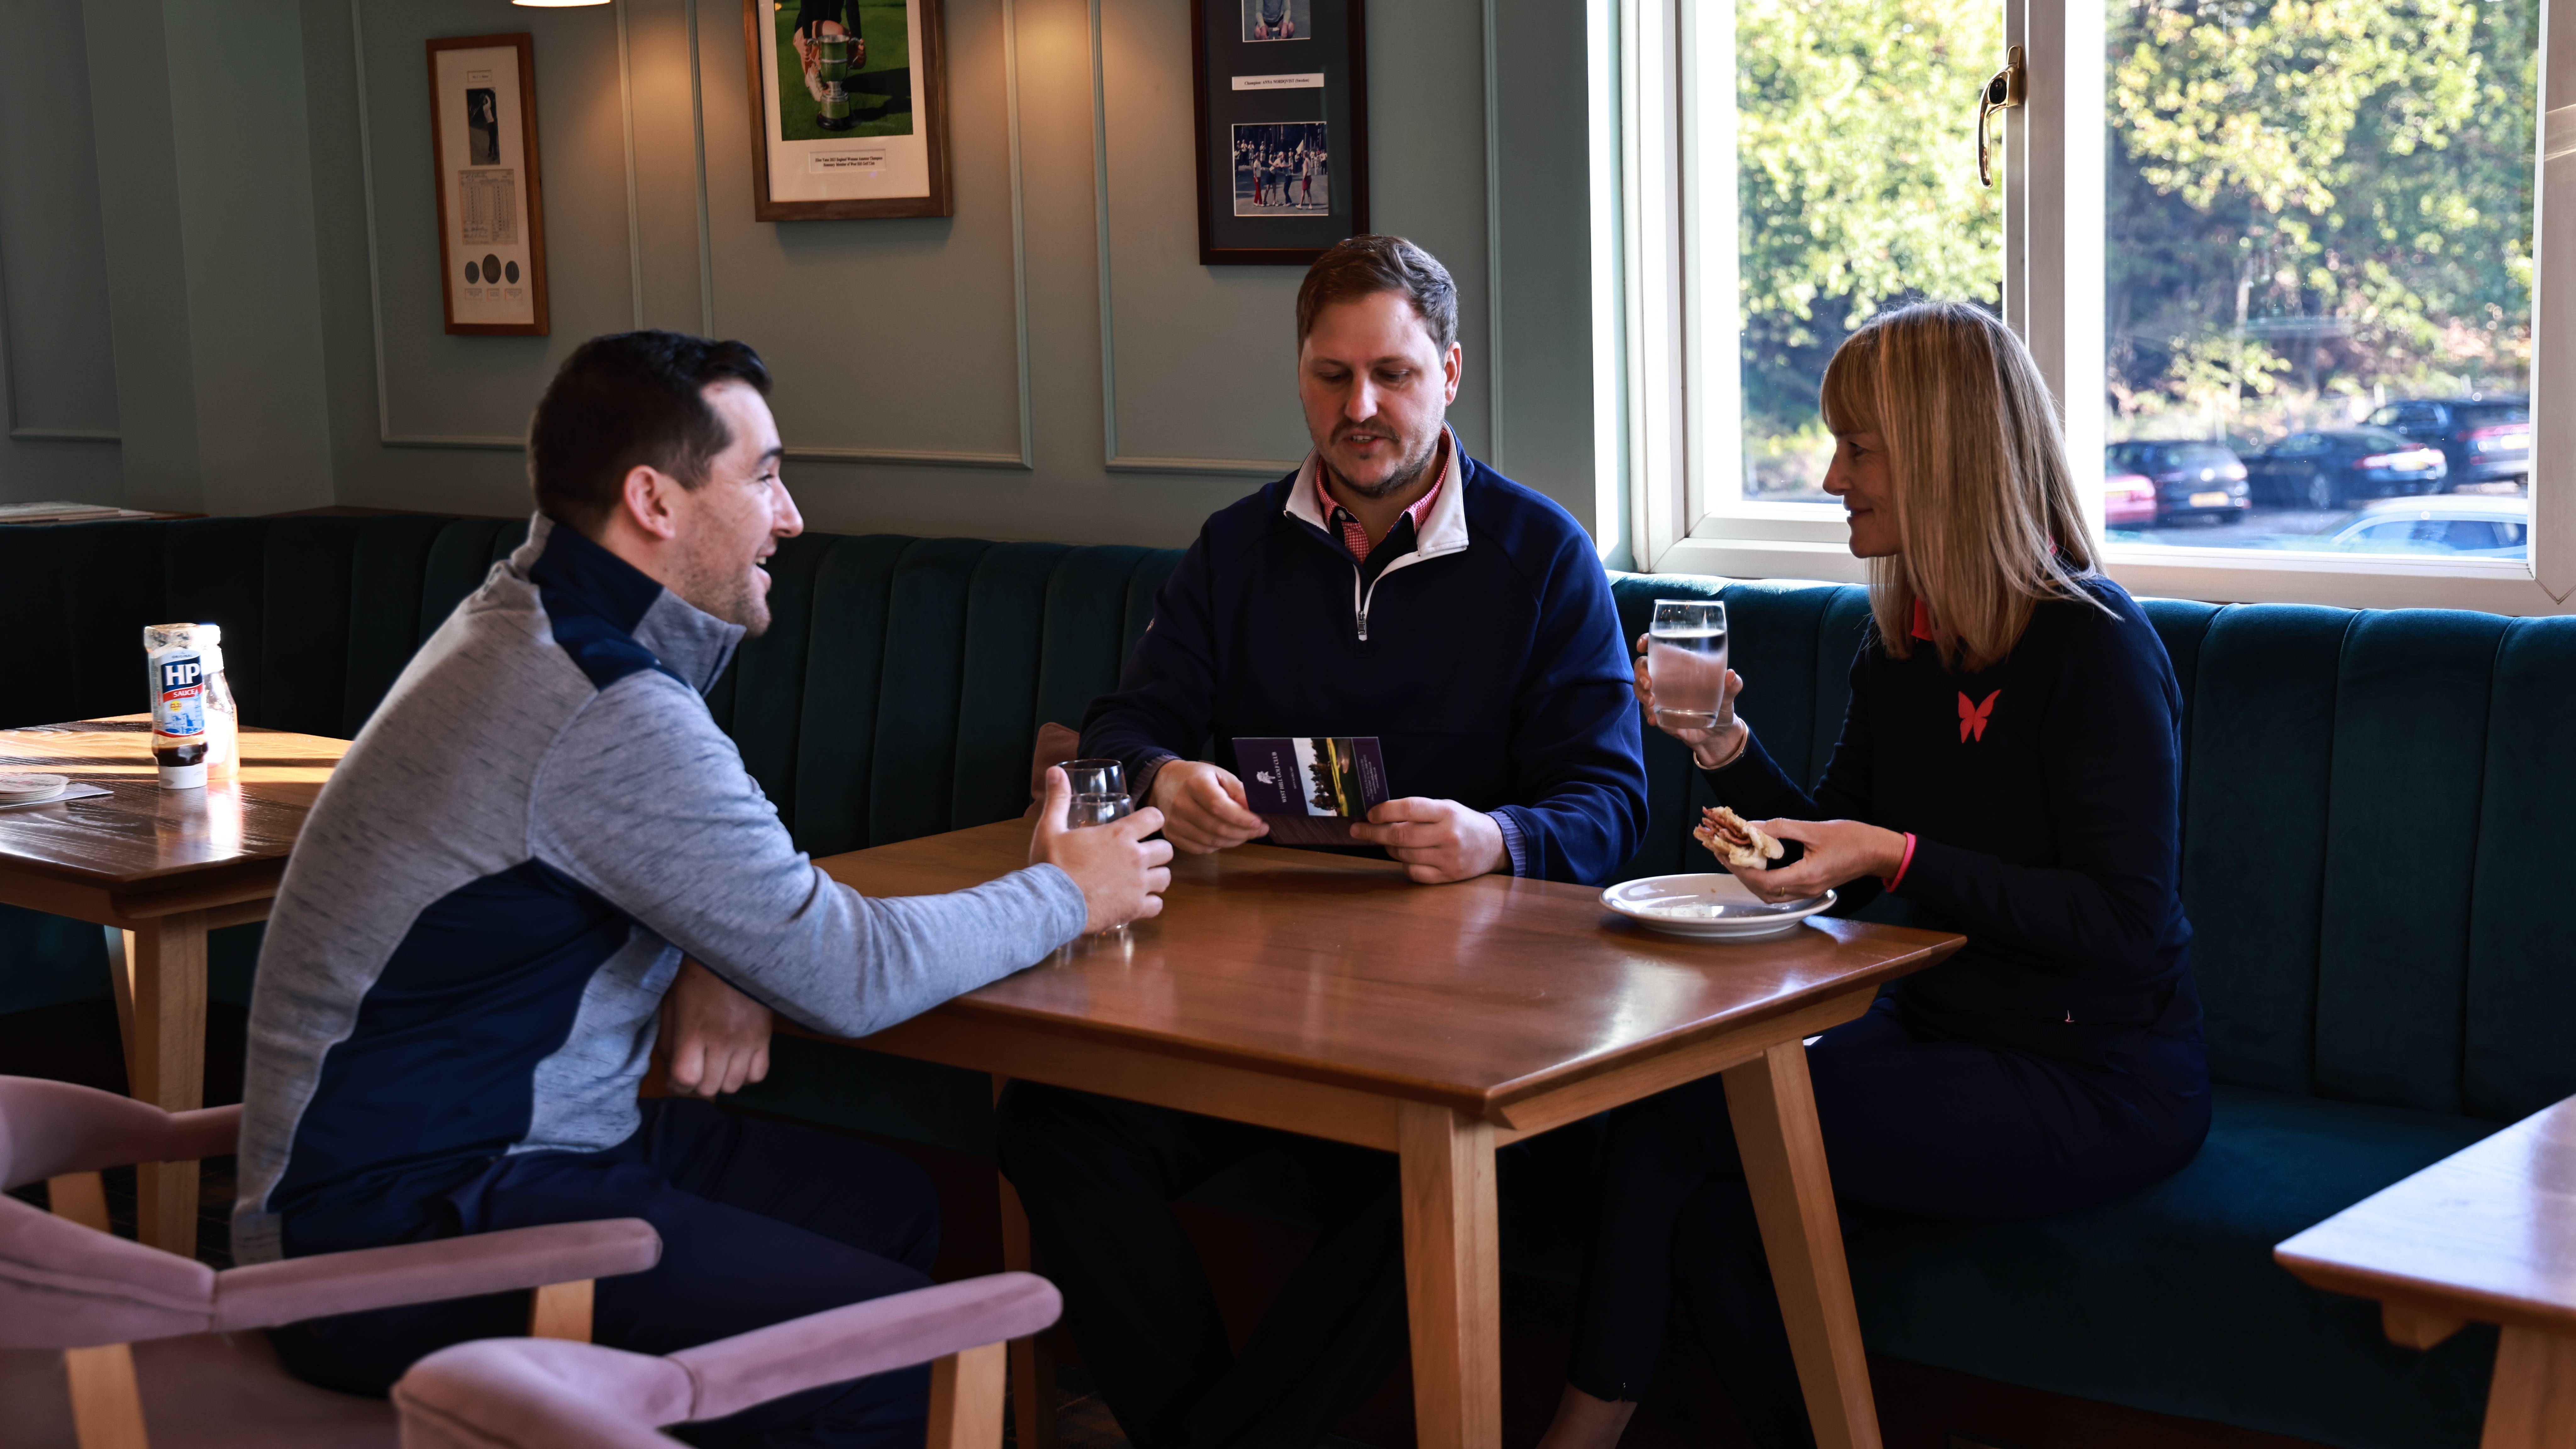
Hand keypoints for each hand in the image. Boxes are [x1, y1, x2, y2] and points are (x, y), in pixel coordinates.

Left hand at [663, 958, 771, 1098]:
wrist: (735, 956)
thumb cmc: (696, 979)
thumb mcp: (671, 1006)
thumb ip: (668, 1041)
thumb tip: (672, 1073)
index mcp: (694, 1032)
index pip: (685, 1079)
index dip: (677, 1085)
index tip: (677, 1077)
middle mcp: (721, 1041)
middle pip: (709, 1088)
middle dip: (697, 1085)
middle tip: (696, 1071)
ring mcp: (746, 1042)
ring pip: (733, 1086)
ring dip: (721, 1081)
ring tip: (717, 1066)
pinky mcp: (764, 1039)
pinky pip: (757, 1075)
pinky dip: (745, 1075)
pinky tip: (737, 1063)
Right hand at [1031, 766, 1174, 933]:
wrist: (1050, 904)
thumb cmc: (1051, 865)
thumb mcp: (1051, 827)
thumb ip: (1058, 798)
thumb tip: (1055, 771)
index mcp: (1119, 835)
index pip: (1155, 817)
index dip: (1152, 820)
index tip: (1143, 825)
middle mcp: (1135, 858)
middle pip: (1167, 850)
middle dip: (1157, 851)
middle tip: (1142, 855)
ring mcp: (1138, 885)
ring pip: (1166, 878)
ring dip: (1156, 877)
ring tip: (1141, 880)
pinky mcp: (1134, 909)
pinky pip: (1157, 906)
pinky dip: (1149, 905)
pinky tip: (1136, 903)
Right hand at [1147, 759, 1270, 854]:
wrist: (1163, 782)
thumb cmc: (1195, 777)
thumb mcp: (1219, 774)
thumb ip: (1238, 790)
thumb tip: (1255, 809)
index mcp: (1194, 784)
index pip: (1219, 806)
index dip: (1241, 818)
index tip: (1259, 822)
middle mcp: (1181, 804)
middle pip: (1217, 827)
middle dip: (1243, 832)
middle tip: (1259, 830)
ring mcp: (1174, 822)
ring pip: (1210, 841)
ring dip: (1233, 841)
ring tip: (1245, 834)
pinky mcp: (1171, 835)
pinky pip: (1200, 849)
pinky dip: (1218, 846)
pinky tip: (1226, 837)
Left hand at [1348, 797, 1506, 883]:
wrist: (1494, 845)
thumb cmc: (1462, 822)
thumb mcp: (1444, 808)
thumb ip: (1417, 811)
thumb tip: (1379, 816)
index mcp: (1446, 812)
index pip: (1408, 808)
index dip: (1384, 811)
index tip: (1369, 814)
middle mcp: (1447, 835)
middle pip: (1400, 835)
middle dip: (1373, 832)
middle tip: (1357, 830)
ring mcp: (1448, 858)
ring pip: (1404, 855)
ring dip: (1389, 847)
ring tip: (1386, 841)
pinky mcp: (1448, 876)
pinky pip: (1413, 872)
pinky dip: (1404, 865)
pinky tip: (1406, 857)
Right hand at [1632, 632, 1746, 769]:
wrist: (1717, 732)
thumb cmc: (1721, 704)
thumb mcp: (1728, 694)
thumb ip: (1732, 685)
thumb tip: (1731, 675)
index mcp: (1681, 664)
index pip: (1658, 647)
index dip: (1647, 642)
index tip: (1642, 645)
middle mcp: (1667, 677)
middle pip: (1643, 666)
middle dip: (1640, 672)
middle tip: (1649, 683)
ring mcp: (1661, 695)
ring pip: (1640, 688)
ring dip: (1641, 693)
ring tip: (1652, 702)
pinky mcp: (1660, 713)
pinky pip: (1647, 711)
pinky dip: (1648, 714)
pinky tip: (1654, 719)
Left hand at [1726, 818, 1906, 903]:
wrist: (1876, 851)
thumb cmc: (1851, 838)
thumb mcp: (1813, 828)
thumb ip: (1781, 828)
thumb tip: (1752, 827)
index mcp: (1805, 876)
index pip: (1762, 881)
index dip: (1740, 868)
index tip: (1724, 852)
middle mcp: (1805, 889)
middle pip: (1762, 890)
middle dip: (1739, 873)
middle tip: (1723, 854)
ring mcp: (1808, 891)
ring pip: (1770, 894)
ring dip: (1750, 878)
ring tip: (1735, 859)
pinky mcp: (1811, 887)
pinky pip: (1780, 891)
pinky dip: (1764, 880)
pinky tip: (1756, 865)